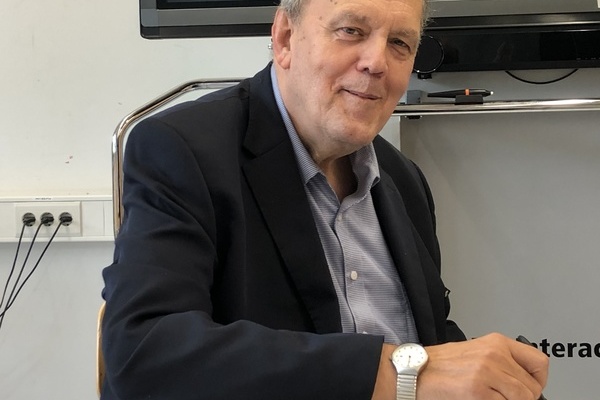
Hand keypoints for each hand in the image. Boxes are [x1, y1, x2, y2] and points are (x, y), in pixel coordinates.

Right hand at [418, 332, 548, 399]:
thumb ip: (499, 361)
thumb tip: (521, 381)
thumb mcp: (474, 353)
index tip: (529, 388)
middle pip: (531, 387)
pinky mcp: (478, 391)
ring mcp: (487, 373)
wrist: (412, 371)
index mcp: (496, 342)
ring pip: (522, 399)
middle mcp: (495, 355)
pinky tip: (477, 399)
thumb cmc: (437, 364)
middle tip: (501, 397)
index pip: (539, 362)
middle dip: (520, 398)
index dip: (537, 380)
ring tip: (487, 397)